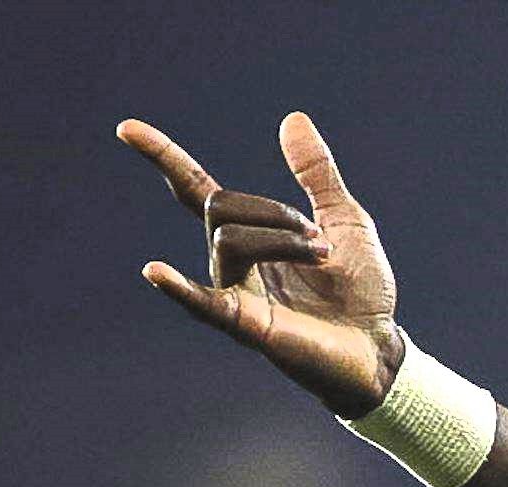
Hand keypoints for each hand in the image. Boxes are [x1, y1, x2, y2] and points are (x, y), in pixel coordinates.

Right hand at [120, 111, 402, 417]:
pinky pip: (206, 304)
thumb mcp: (345, 219)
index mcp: (251, 236)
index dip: (164, 157)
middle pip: (219, 207)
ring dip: (285, 240)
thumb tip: (293, 119)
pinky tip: (156, 272)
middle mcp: (233, 264)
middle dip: (275, 212)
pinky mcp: (248, 327)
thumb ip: (316, 174)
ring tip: (324, 260)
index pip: (194, 190)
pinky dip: (180, 289)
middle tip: (320, 242)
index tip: (127, 129)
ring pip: (228, 239)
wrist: (380, 347)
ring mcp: (236, 295)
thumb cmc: (360, 291)